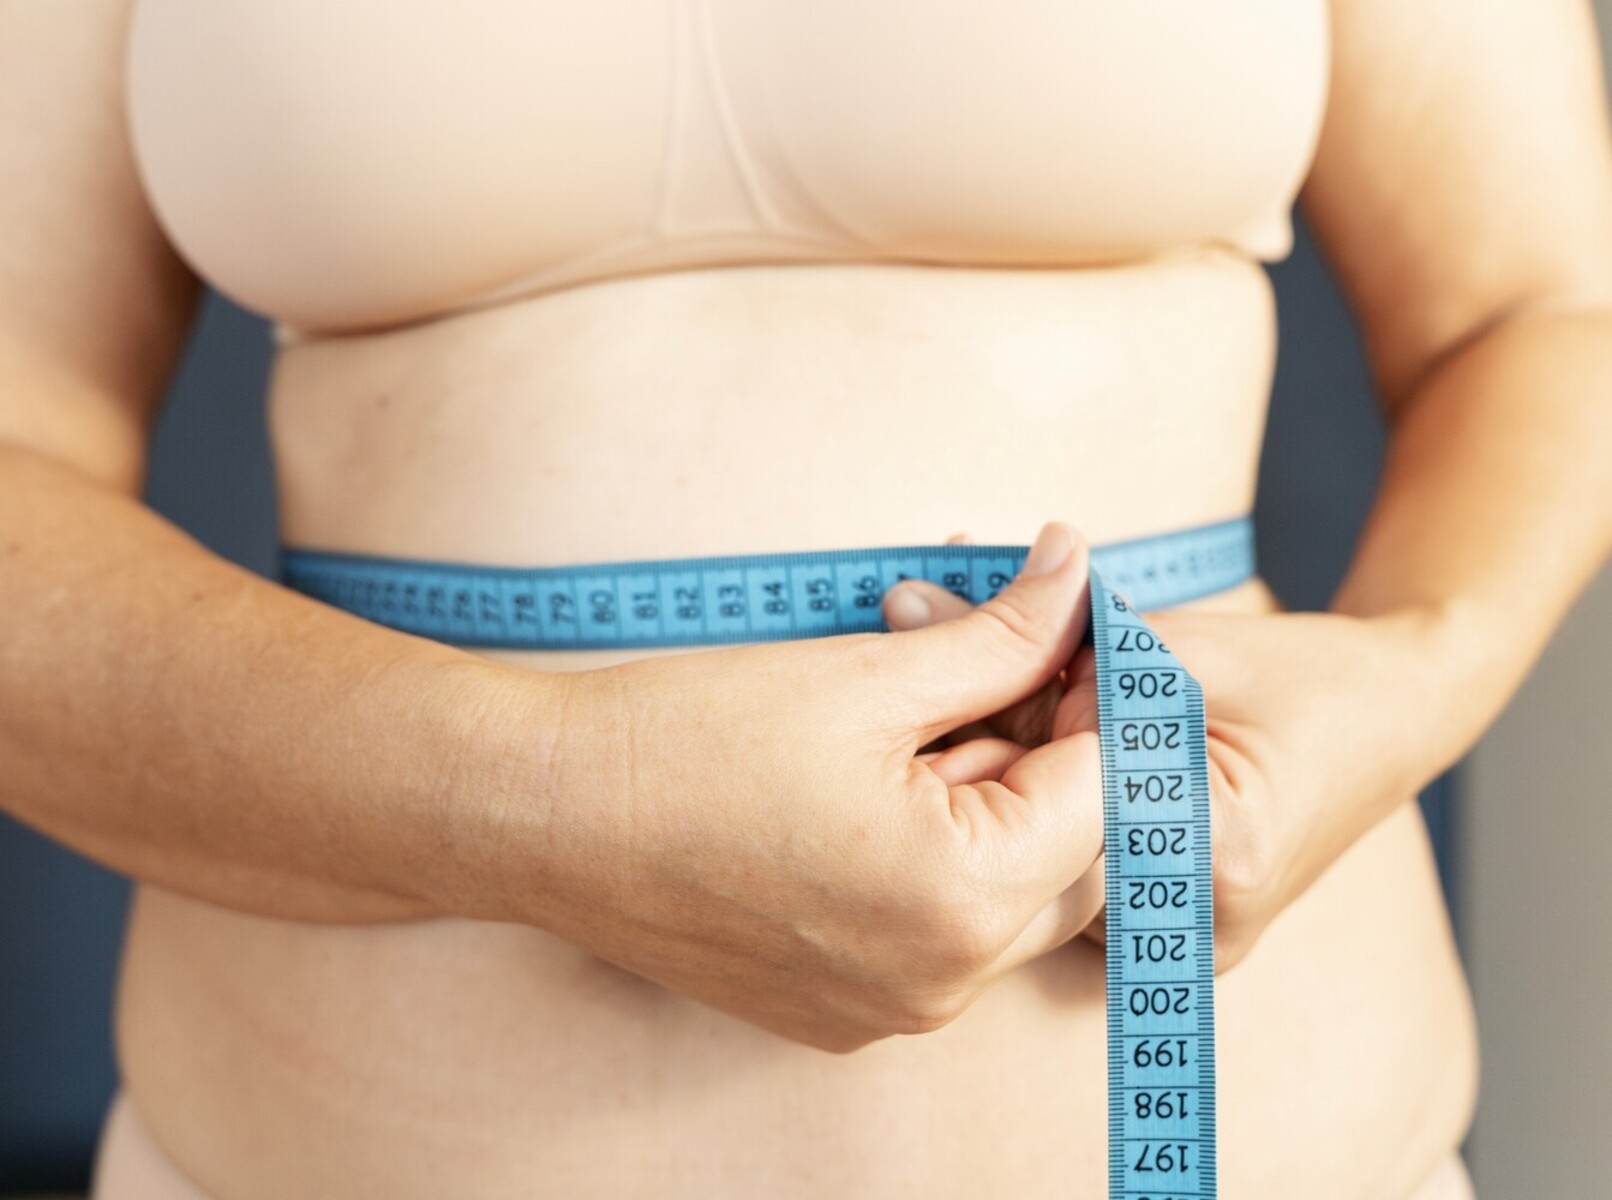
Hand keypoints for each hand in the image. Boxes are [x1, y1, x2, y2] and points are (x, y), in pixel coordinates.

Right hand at [484, 524, 1112, 1051]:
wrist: (545, 814)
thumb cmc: (689, 738)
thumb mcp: (867, 674)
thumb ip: (1004, 634)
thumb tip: (1082, 573)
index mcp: (960, 897)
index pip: (1110, 794)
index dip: (1103, 701)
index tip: (1073, 636)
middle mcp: (942, 984)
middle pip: (1077, 861)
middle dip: (1052, 761)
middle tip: (984, 677)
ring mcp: (892, 1012)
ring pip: (1012, 902)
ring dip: (994, 812)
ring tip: (902, 740)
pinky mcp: (847, 1015)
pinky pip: (944, 940)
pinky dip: (939, 867)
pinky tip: (863, 802)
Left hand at [883, 552, 1445, 970]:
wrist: (1394, 716)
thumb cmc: (1297, 671)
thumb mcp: (1164, 640)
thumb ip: (1032, 636)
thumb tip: (903, 607)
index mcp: (1216, 854)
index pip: (1049, 802)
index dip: (985, 734)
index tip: (939, 675)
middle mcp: (1198, 930)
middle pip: (1037, 849)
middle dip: (983, 765)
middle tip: (943, 701)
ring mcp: (1185, 948)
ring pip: (1044, 870)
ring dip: (1011, 792)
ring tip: (998, 723)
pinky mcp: (1171, 941)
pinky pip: (1075, 880)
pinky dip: (1048, 817)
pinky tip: (1030, 759)